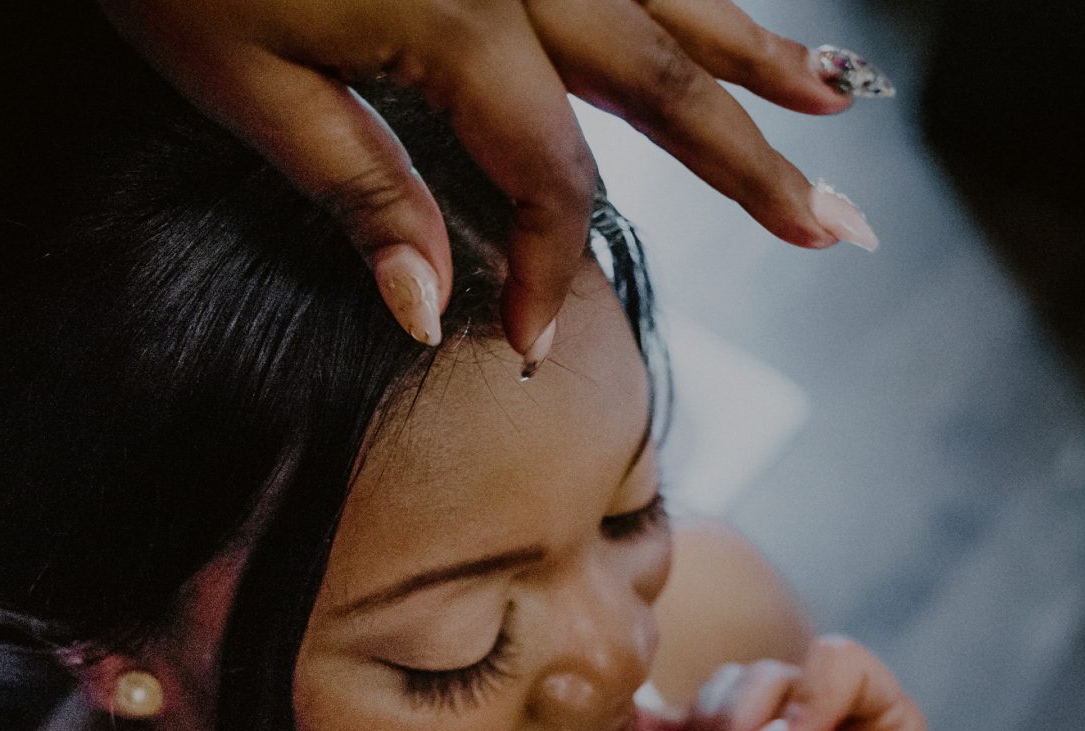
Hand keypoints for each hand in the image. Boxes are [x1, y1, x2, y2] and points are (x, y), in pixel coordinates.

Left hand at [99, 0, 882, 357]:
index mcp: (460, 24)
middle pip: (665, 74)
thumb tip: (430, 311)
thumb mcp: (244, 86)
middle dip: (758, 159)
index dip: (551, 268)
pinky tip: (712, 10)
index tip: (531, 343)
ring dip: (755, 49)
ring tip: (833, 96)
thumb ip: (357, 194)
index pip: (552, 177)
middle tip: (840, 227)